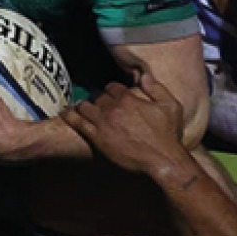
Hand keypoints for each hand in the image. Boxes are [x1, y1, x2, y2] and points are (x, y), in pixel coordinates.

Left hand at [64, 71, 187, 175]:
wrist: (162, 160)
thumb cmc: (168, 135)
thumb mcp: (171, 106)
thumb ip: (156, 88)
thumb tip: (144, 75)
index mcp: (128, 98)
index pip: (112, 87)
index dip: (112, 90)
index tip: (113, 95)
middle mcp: (113, 108)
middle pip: (98, 96)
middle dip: (98, 99)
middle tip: (99, 105)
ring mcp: (103, 123)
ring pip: (85, 107)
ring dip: (84, 106)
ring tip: (81, 108)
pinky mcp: (97, 138)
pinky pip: (78, 123)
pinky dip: (70, 116)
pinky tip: (65, 113)